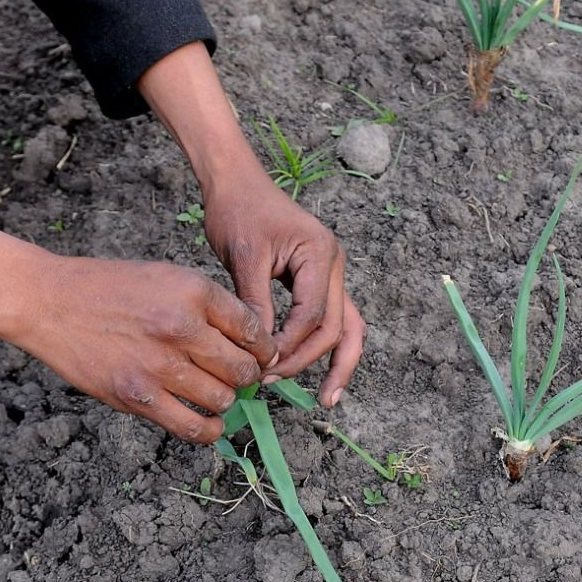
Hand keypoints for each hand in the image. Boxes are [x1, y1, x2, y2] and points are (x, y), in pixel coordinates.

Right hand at [19, 257, 277, 441]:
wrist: (50, 302)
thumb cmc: (109, 288)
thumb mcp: (166, 277)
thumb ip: (208, 306)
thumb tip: (249, 342)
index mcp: (194, 292)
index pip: (252, 330)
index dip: (262, 348)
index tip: (259, 356)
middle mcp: (182, 328)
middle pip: (243, 369)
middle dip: (246, 376)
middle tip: (236, 376)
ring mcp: (160, 366)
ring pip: (223, 399)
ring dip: (225, 400)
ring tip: (214, 393)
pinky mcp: (138, 397)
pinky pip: (193, 428)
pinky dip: (209, 430)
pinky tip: (208, 423)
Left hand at [204, 177, 365, 406]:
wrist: (236, 182)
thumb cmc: (238, 210)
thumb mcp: (243, 257)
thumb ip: (255, 304)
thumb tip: (260, 351)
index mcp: (320, 253)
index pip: (312, 314)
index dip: (289, 345)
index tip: (261, 365)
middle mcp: (334, 264)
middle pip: (336, 326)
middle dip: (308, 359)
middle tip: (274, 382)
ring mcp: (330, 272)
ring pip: (345, 326)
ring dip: (336, 362)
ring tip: (326, 398)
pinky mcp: (317, 279)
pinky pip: (330, 318)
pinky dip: (324, 345)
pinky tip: (316, 372)